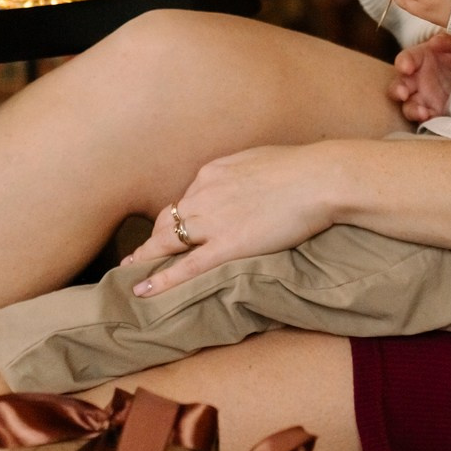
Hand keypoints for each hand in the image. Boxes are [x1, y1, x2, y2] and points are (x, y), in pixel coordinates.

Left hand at [123, 144, 338, 297]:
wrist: (319, 178)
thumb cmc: (302, 167)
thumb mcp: (262, 161)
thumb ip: (243, 175)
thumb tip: (243, 184)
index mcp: (213, 172)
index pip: (186, 198)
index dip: (178, 217)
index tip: (175, 228)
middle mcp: (204, 194)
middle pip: (168, 219)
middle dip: (153, 238)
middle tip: (139, 254)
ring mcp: (213, 221)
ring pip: (168, 241)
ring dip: (147, 258)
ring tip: (131, 272)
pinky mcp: (226, 246)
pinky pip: (186, 266)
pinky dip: (161, 279)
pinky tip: (143, 290)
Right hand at [389, 32, 450, 122]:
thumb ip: (449, 40)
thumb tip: (436, 43)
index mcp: (420, 57)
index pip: (406, 59)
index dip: (403, 63)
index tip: (406, 67)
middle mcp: (417, 78)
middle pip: (399, 86)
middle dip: (398, 90)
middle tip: (403, 93)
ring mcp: (425, 97)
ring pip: (409, 106)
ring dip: (412, 110)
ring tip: (422, 112)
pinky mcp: (436, 111)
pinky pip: (428, 119)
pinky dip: (428, 122)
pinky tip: (434, 120)